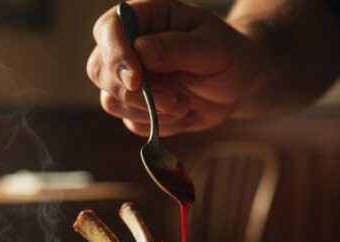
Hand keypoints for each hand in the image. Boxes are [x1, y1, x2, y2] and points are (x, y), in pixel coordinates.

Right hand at [87, 0, 258, 135]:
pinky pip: (132, 123)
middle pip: (99, 70)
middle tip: (172, 100)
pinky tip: (182, 112)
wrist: (240, 84)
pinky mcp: (136, 106)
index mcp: (146, 18)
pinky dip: (158, 125)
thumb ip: (179, 48)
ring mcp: (130, 78)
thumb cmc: (230, 55)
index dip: (115, 54)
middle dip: (132, 93)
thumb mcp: (214, 47)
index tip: (137, 79)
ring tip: (184, 104)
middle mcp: (130, 46)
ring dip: (149, 112)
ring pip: (111, 101)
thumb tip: (142, 51)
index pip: (109, 29)